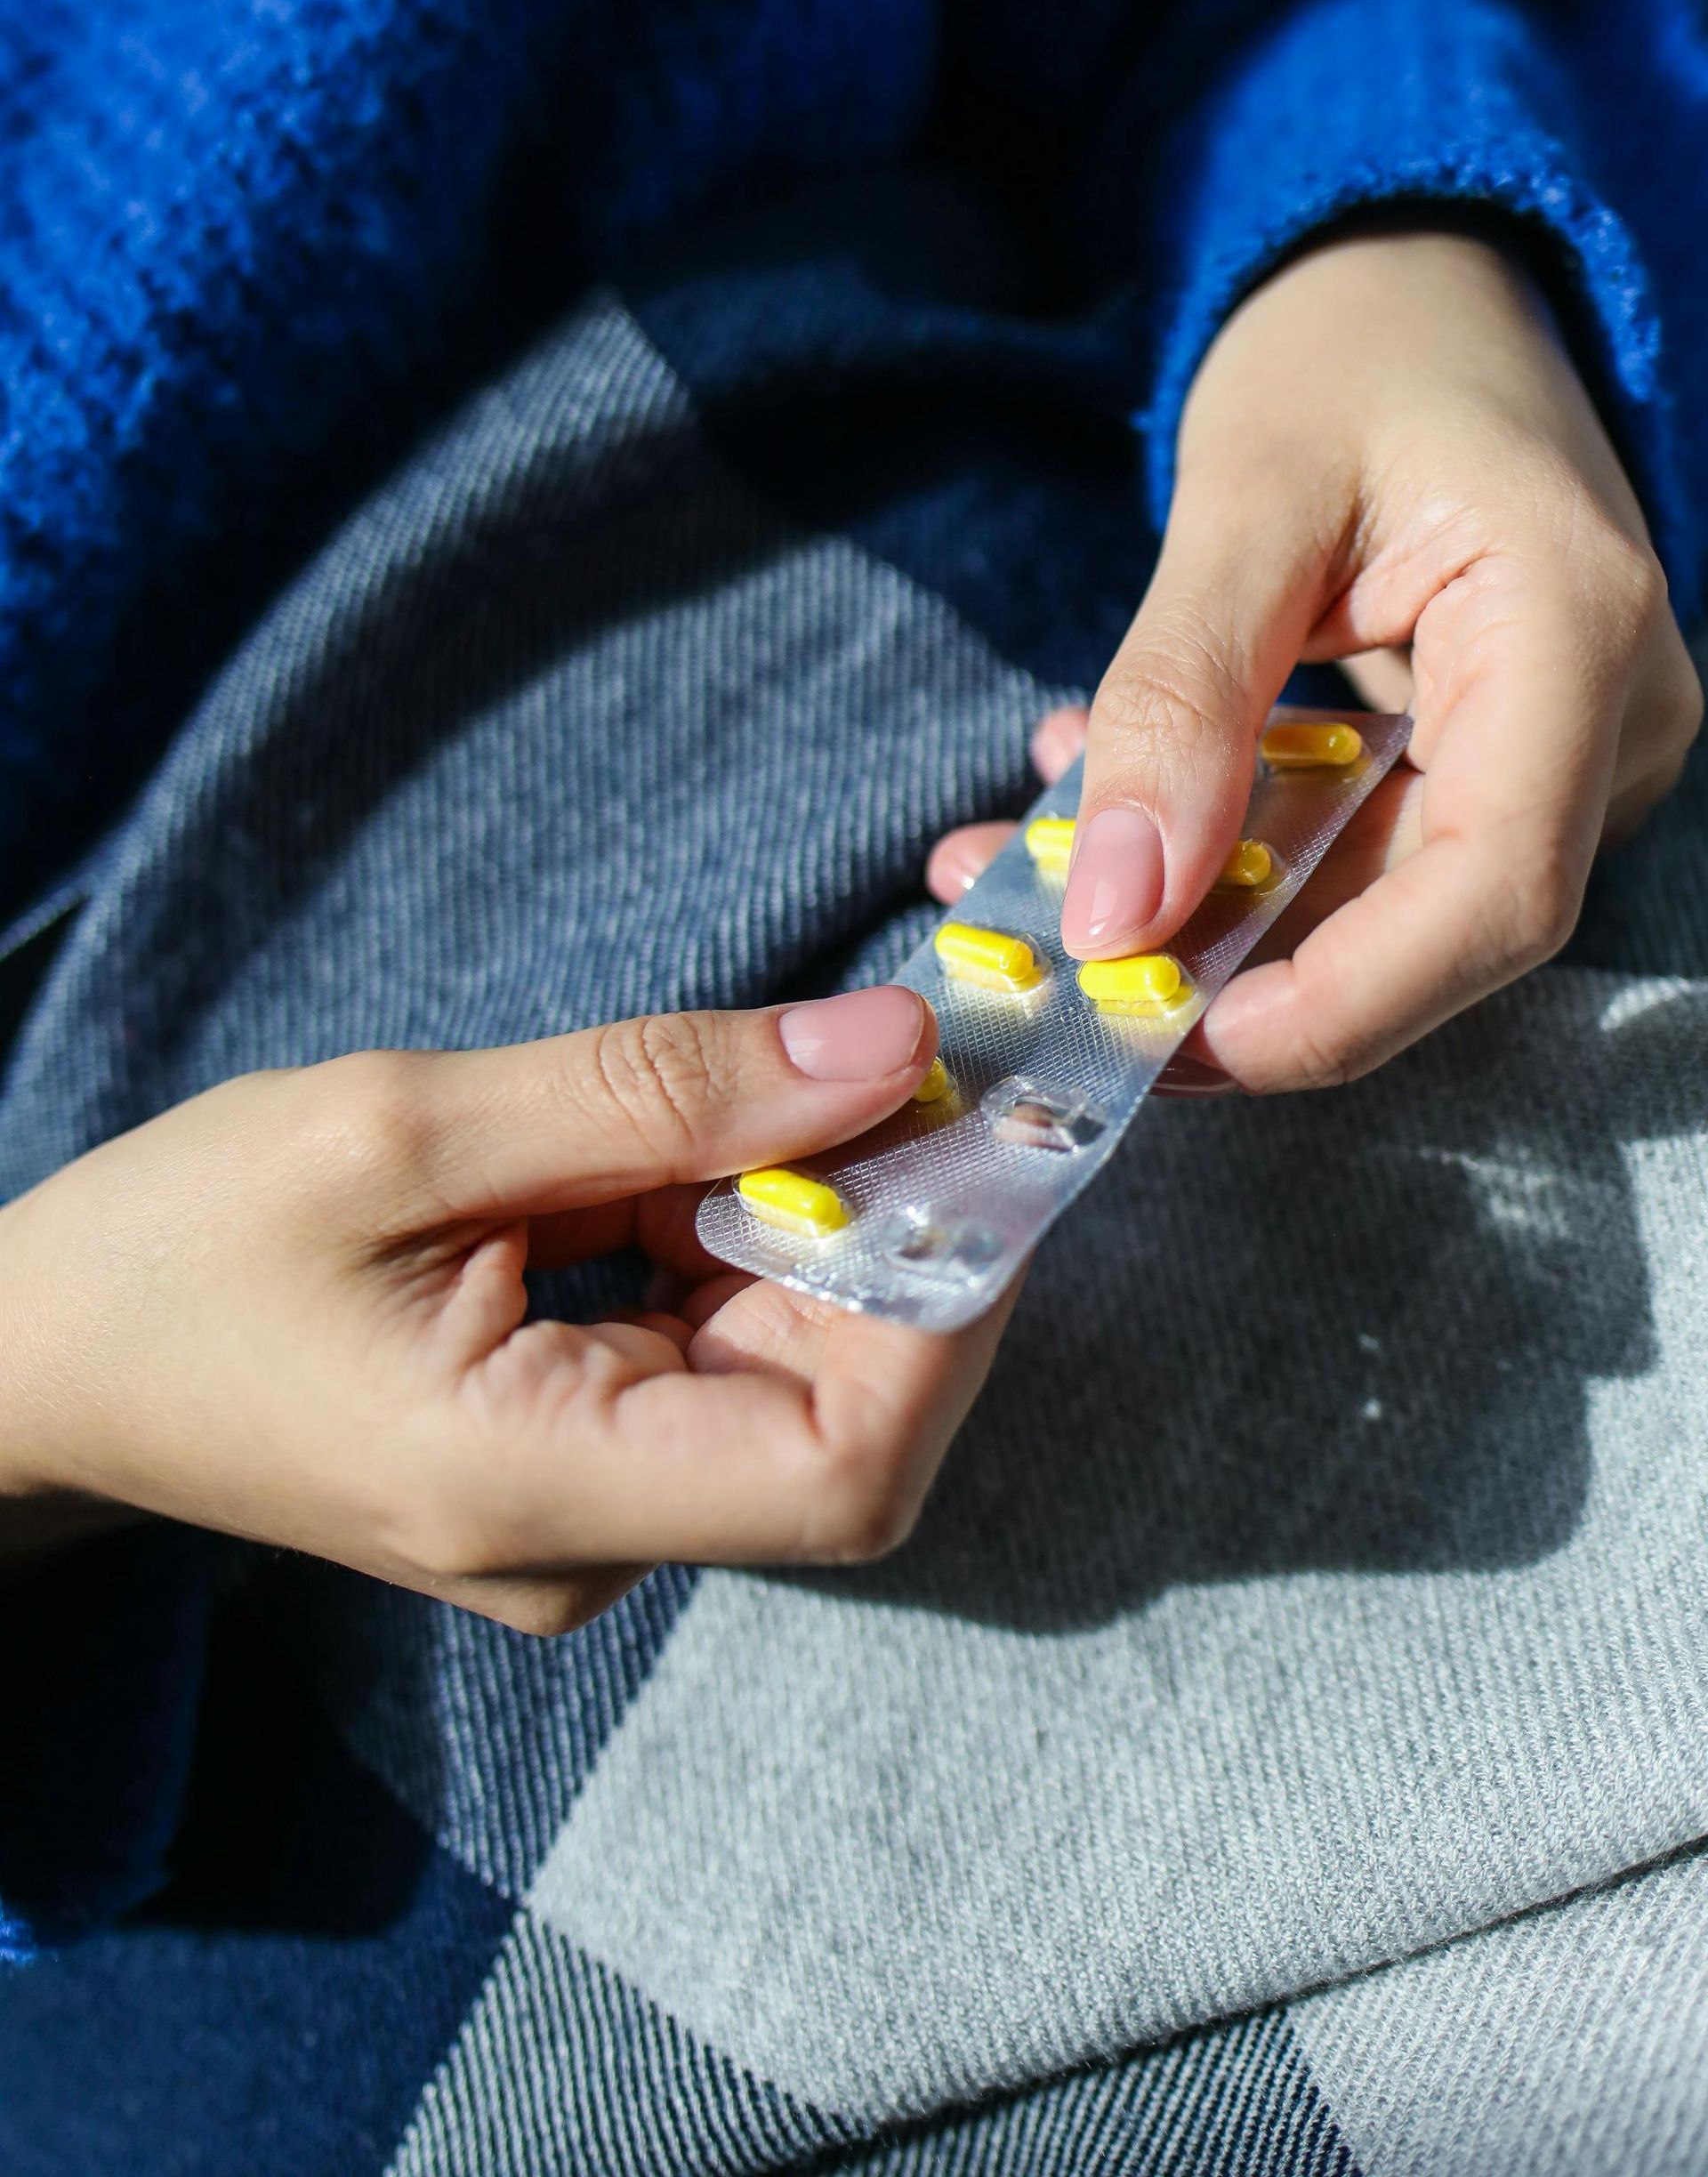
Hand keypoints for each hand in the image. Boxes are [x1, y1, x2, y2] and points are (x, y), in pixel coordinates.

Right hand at [0, 989, 1012, 1628]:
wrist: (41, 1363)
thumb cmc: (177, 1250)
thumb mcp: (400, 1129)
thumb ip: (651, 1091)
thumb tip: (882, 1049)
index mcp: (532, 1489)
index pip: (846, 1467)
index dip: (946, 1307)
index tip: (962, 1131)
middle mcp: (586, 1544)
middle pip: (842, 1415)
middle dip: (892, 1234)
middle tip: (894, 1058)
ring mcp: (587, 1519)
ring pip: (791, 1374)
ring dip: (815, 1220)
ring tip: (776, 1080)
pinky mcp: (577, 1468)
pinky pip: (716, 1356)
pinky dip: (739, 1238)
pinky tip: (689, 1144)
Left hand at [931, 230, 1701, 1090]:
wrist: (1417, 283)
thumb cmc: (1354, 345)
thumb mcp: (1246, 499)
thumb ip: (1182, 699)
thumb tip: (1114, 911)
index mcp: (1579, 630)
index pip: (1494, 893)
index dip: (1339, 1002)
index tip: (1175, 1036)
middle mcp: (1608, 716)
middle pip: (1434, 927)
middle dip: (1235, 967)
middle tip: (1050, 960)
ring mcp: (1563, 745)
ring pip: (1382, 905)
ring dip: (1207, 911)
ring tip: (1028, 865)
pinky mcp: (1496, 755)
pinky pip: (1367, 853)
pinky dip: (1234, 854)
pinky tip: (1104, 818)